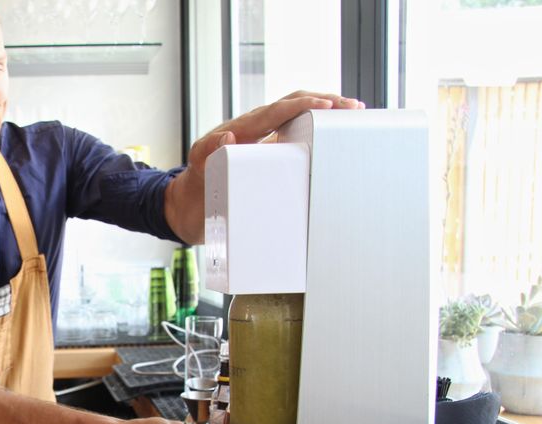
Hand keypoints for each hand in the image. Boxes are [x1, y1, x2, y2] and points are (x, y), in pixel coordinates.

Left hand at [165, 90, 364, 243]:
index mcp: (242, 129)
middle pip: (293, 104)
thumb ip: (209, 151)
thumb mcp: (199, 166)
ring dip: (325, 110)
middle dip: (323, 101)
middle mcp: (255, 128)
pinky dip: (316, 128)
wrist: (189, 203)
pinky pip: (295, 133)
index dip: (301, 106)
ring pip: (297, 115)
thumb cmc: (196, 186)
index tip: (325, 106)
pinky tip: (336, 132)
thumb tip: (229, 134)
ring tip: (353, 113)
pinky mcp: (269, 151)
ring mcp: (263, 138)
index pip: (276, 111)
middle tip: (351, 107)